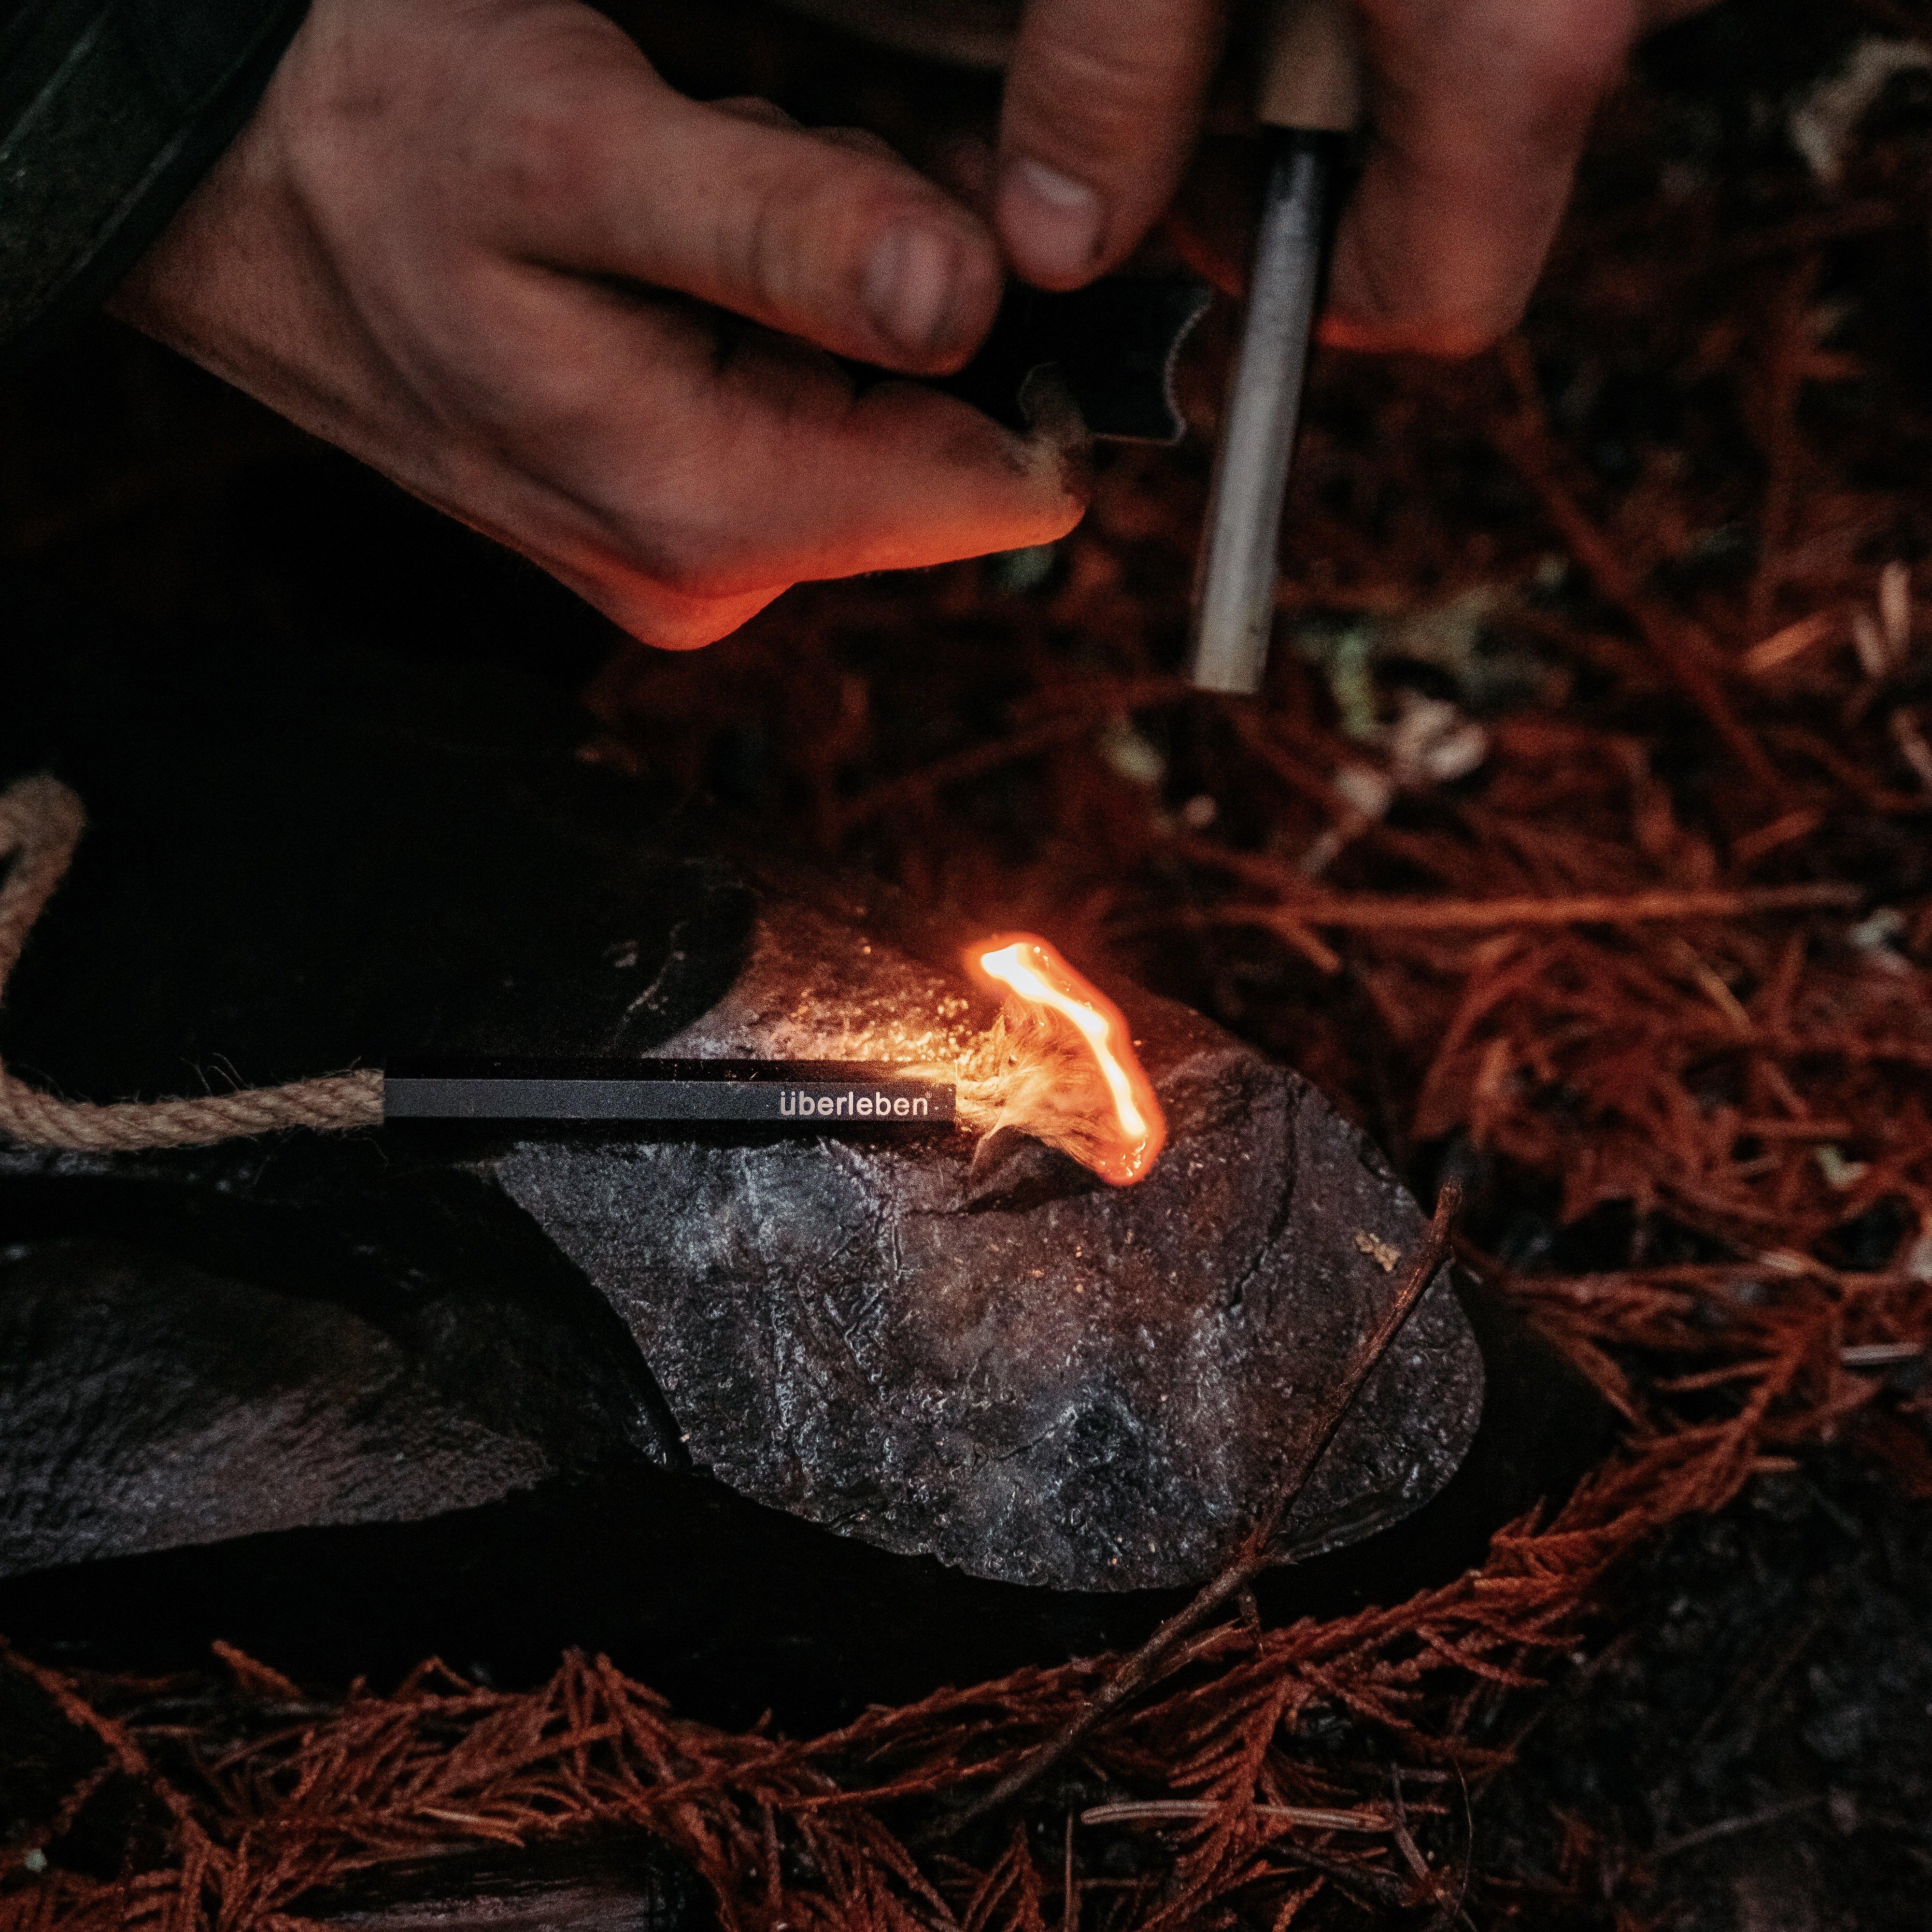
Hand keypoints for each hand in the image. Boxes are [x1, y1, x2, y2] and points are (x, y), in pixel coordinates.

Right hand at [113, 0, 1083, 648]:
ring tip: (677, 217)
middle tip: (755, 193)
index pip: (1000, 488)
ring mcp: (686, 550)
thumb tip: (972, 305)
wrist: (225, 189)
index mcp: (711, 519)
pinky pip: (797, 412)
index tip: (935, 230)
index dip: (1021, 349)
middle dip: (900, 308)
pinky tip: (662, 257)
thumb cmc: (370, 150)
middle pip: (941, 449)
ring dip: (823, 297)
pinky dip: (768, 315)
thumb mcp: (580, 152)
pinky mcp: (666, 510)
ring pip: (872, 419)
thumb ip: (790, 236)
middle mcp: (710, 573)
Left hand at [993, 0, 1709, 353]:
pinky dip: (1404, 2)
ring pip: (1473, 93)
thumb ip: (1110, 79)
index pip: (1431, 306)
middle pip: (1452, 198)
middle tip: (1219, 47)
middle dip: (1321, 158)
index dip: (1307, 299)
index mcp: (1518, 50)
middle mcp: (1599, 17)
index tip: (1209, 212)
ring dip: (1358, 62)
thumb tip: (1055, 243)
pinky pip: (1498, 12)